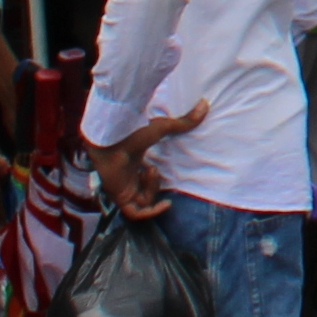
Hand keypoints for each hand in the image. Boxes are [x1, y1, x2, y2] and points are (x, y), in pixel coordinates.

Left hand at [89, 103, 208, 222]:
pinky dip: (150, 212)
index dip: (153, 179)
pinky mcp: (119, 197)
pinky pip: (135, 213)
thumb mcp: (161, 128)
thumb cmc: (131, 132)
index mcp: (131, 164)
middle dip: (154, 186)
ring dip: (152, 192)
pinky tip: (163, 204)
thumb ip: (183, 122)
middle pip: (142, 193)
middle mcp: (125, 179)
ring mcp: (122, 189)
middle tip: (154, 171)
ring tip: (151, 172)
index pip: (142, 179)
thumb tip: (205, 103)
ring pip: (141, 202)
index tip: (160, 170)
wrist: (111, 139)